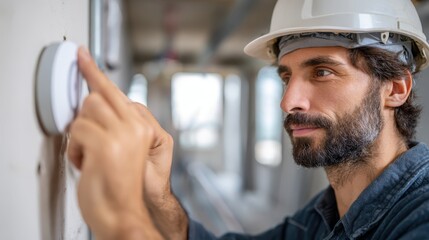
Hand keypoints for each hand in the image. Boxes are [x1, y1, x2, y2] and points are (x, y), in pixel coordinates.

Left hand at [67, 47, 162, 239]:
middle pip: (97, 96)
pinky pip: (77, 131)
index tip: (82, 56)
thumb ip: (118, 124)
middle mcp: (136, 125)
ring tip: (92, 156)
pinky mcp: (106, 144)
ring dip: (81, 135)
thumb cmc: (124, 183)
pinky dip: (75, 150)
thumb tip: (96, 106)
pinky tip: (87, 164)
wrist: (125, 211)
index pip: (114, 91)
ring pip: (87, 110)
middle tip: (89, 141)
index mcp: (143, 124)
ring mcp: (123, 133)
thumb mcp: (127, 148)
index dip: (94, 71)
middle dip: (86, 117)